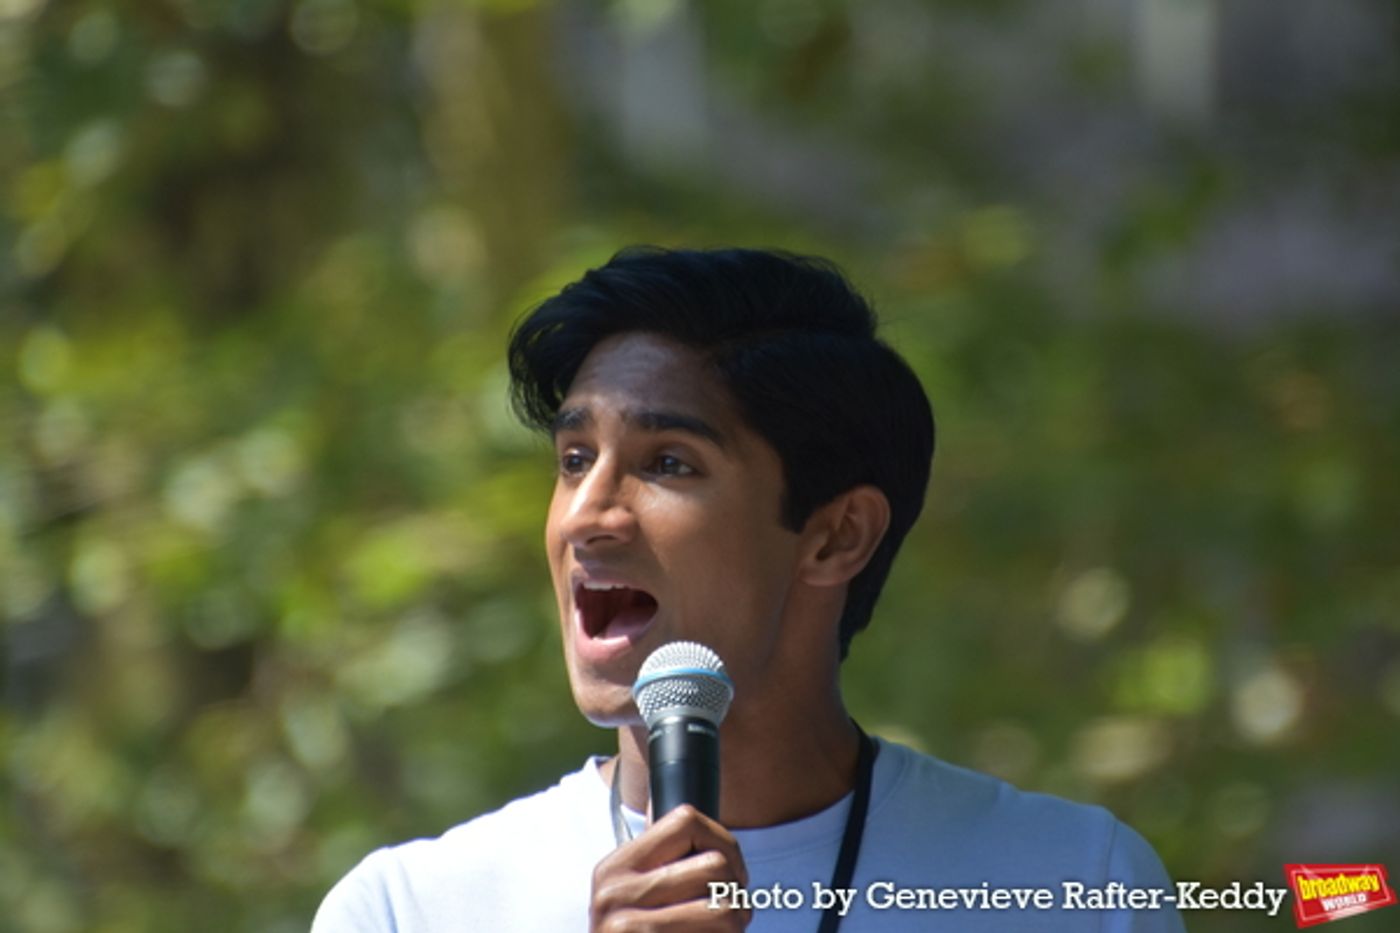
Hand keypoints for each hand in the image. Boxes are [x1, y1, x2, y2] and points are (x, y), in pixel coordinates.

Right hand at [590, 804, 751, 930]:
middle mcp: (615, 895)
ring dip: (738, 924)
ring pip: (727, 909)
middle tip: (731, 910)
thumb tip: (726, 849)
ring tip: (724, 931)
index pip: (687, 820)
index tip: (727, 869)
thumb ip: (667, 866)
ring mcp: (628, 932)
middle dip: (737, 891)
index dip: (722, 841)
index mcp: (615, 867)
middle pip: (716, 867)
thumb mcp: (631, 896)